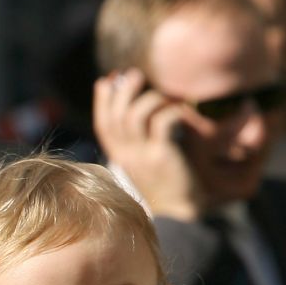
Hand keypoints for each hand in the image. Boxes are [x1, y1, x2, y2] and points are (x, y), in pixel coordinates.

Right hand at [92, 68, 204, 220]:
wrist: (183, 210)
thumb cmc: (170, 181)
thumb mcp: (146, 160)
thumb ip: (139, 139)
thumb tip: (136, 108)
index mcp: (120, 156)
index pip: (102, 124)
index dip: (102, 100)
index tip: (106, 80)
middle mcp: (126, 155)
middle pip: (116, 116)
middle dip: (122, 91)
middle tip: (135, 74)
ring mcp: (142, 155)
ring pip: (136, 116)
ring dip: (150, 98)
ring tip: (166, 95)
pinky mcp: (162, 156)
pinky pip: (163, 123)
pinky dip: (172, 111)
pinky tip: (183, 111)